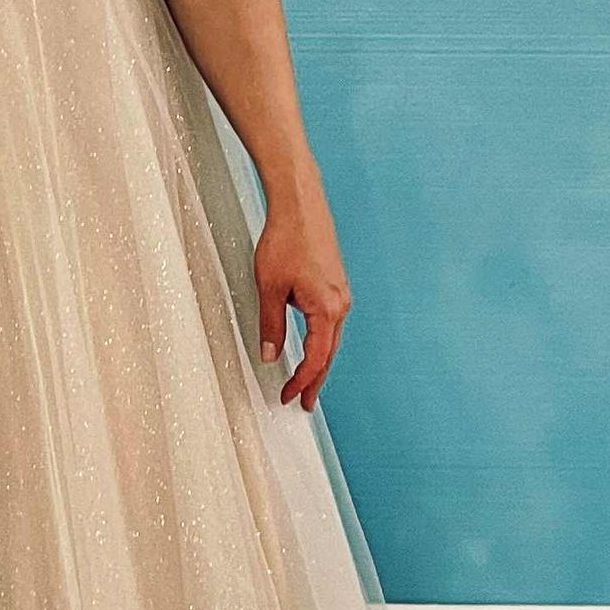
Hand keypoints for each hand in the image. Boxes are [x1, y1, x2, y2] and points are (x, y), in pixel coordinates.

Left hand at [253, 158, 351, 410]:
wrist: (300, 206)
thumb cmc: (286, 241)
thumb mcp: (269, 288)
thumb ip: (271, 326)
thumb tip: (271, 356)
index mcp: (326, 310)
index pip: (315, 359)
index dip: (301, 382)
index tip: (287, 397)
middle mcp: (340, 305)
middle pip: (328, 354)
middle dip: (315, 381)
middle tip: (303, 404)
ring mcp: (340, 295)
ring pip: (331, 340)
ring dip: (319, 363)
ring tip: (306, 383)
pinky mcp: (335, 285)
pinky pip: (330, 324)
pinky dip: (322, 343)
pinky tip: (312, 347)